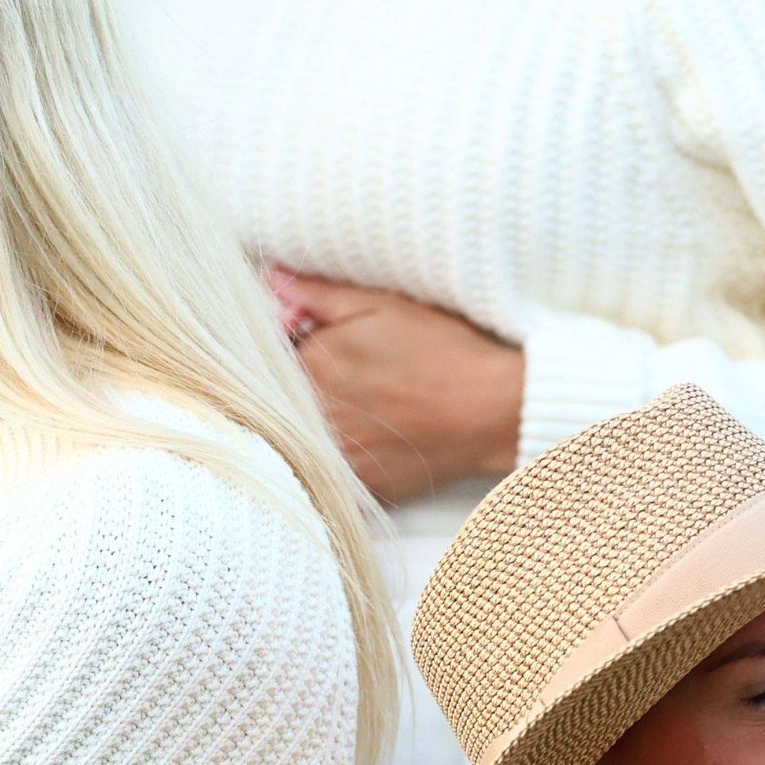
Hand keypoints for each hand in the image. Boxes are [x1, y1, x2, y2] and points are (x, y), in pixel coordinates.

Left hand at [269, 266, 525, 506]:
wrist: (492, 410)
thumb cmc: (441, 351)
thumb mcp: (381, 304)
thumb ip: (318, 294)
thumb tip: (272, 279)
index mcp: (312, 365)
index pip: (273, 361)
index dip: (292, 352)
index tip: (318, 348)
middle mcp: (315, 414)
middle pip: (286, 403)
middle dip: (304, 390)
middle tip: (354, 382)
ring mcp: (337, 454)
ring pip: (306, 440)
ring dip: (320, 426)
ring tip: (368, 411)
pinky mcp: (361, 485)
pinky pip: (333, 474)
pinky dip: (343, 459)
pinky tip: (373, 441)